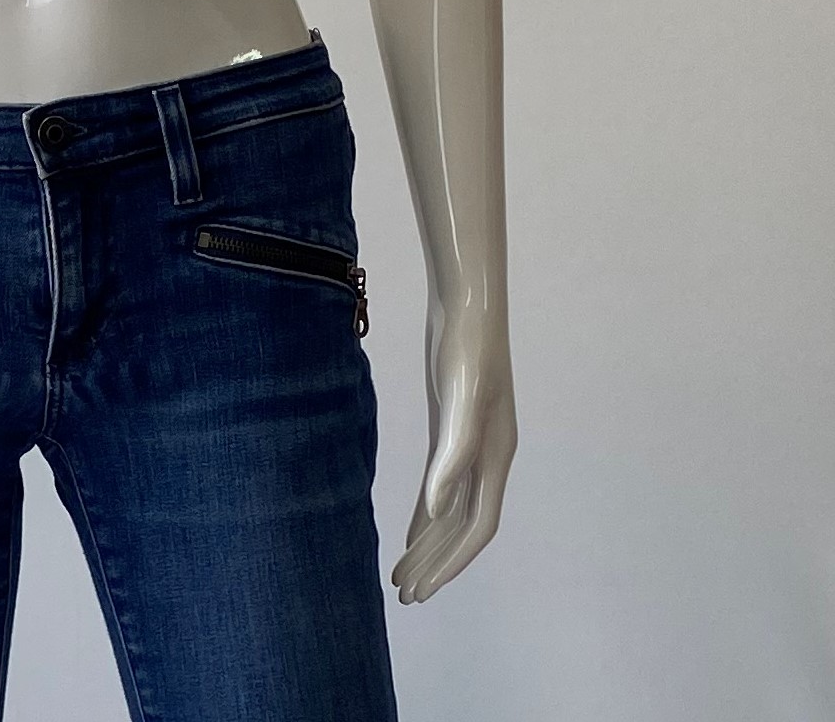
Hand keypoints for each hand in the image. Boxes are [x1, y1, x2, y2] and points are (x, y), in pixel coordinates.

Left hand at [391, 299, 515, 602]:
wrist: (467, 302)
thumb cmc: (469, 347)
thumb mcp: (461, 399)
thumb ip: (452, 455)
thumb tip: (438, 512)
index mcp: (496, 456)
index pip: (478, 527)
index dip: (452, 562)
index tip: (424, 590)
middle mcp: (488, 457)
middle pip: (462, 526)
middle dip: (437, 563)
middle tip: (405, 595)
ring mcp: (469, 442)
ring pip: (451, 508)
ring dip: (430, 543)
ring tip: (402, 574)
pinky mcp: (450, 426)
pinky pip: (440, 483)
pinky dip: (427, 511)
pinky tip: (412, 530)